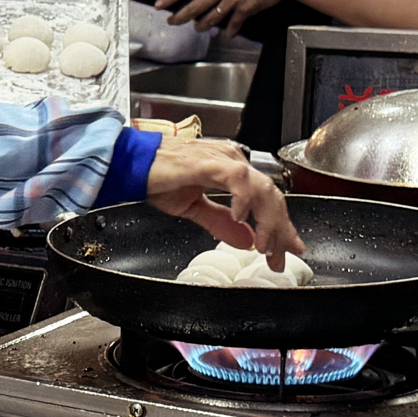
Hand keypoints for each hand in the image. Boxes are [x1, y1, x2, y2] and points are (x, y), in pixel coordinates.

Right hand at [145, 137, 303, 267]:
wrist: (130, 164)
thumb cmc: (155, 177)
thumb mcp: (192, 207)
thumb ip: (220, 222)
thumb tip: (247, 241)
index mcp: (231, 170)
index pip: (266, 198)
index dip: (280, 225)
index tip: (287, 249)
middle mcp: (232, 161)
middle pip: (271, 195)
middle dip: (280, 230)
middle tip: (281, 257)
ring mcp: (223, 159)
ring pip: (262, 188)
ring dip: (268, 221)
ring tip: (265, 246)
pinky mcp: (209, 163)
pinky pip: (237, 180)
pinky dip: (245, 200)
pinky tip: (242, 220)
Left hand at [155, 0, 306, 34]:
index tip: (161, 3)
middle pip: (196, 5)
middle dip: (181, 16)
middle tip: (171, 21)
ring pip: (211, 18)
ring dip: (202, 25)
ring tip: (198, 27)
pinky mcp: (247, 9)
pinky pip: (233, 24)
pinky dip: (229, 30)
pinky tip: (226, 33)